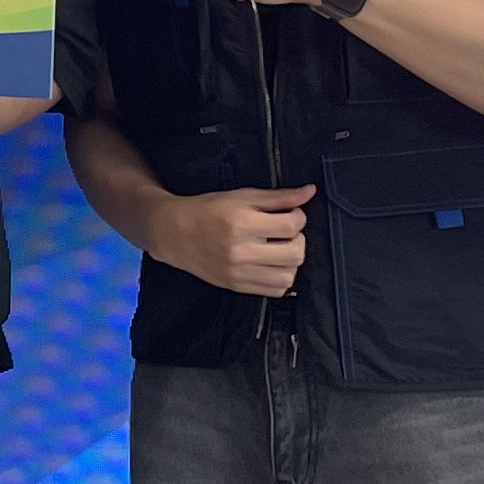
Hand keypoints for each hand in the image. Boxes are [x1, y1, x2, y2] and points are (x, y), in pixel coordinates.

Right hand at [149, 183, 313, 295]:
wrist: (174, 233)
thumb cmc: (206, 210)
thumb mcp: (242, 196)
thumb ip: (278, 197)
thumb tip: (309, 192)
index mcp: (241, 223)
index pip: (292, 225)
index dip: (298, 216)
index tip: (290, 213)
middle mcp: (240, 251)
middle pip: (296, 253)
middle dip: (298, 239)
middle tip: (285, 231)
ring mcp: (239, 272)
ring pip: (289, 276)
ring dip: (291, 261)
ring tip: (279, 248)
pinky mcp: (237, 286)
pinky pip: (275, 291)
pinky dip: (280, 278)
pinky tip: (271, 264)